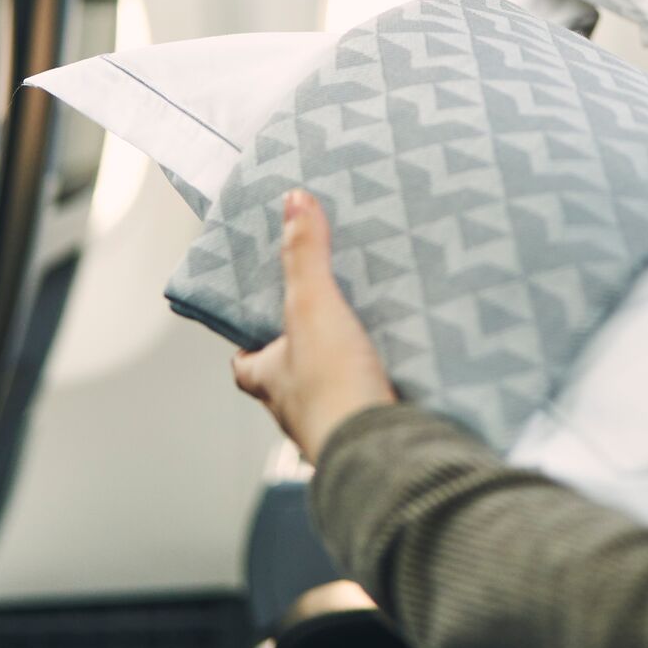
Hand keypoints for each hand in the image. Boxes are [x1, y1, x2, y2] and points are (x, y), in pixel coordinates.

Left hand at [231, 191, 397, 459]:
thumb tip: (293, 199)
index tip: (256, 318)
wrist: (383, 448)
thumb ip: (305, 255)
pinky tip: (405, 362)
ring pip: (333, 390)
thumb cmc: (332, 386)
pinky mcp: (375, 428)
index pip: (243, 364)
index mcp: (269, 381)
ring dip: (347, 368)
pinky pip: (374, 400)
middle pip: (289, 376)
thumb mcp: (312, 307)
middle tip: (325, 315)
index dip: (246, 342)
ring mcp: (335, 423)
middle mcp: (296, 408)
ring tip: (372, 331)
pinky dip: (383, 384)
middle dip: (303, 351)